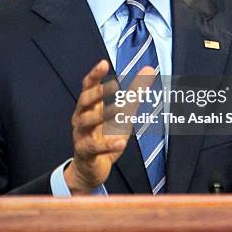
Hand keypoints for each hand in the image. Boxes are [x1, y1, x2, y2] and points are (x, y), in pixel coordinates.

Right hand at [64, 59, 154, 193]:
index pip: (88, 86)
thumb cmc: (105, 135)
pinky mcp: (85, 152)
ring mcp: (81, 134)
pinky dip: (108, 145)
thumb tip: (149, 69)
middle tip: (113, 86)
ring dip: (103, 115)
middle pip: (84, 101)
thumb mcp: (123, 112)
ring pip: (86, 122)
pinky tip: (121, 142)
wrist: (92, 168)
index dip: (95, 74)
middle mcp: (81, 116)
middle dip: (97, 93)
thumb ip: (135, 92)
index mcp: (89, 105)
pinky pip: (94, 147)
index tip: (104, 63)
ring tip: (119, 110)